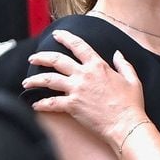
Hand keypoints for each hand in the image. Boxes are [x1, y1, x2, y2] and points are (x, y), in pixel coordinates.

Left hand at [22, 29, 146, 150]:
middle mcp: (84, 75)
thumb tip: (118, 54)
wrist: (126, 124)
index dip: (66, 38)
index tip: (57, 35)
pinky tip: (34, 104)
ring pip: (49, 79)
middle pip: (57, 60)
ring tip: (26, 82)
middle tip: (33, 57)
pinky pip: (51, 103)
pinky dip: (41, 104)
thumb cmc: (131, 104)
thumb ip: (124, 64)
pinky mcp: (72, 106)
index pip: (79, 46)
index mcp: (98, 66)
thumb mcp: (132, 79)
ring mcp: (76, 90)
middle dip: (42, 57)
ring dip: (35, 79)